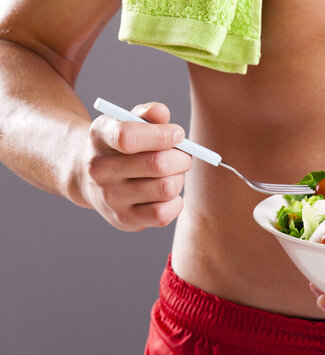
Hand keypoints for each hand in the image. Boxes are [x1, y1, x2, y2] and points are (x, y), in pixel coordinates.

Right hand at [79, 102, 191, 230]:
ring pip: (166, 188)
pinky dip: (176, 202)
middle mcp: (99, 169)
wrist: (88, 177)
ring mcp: (110, 198)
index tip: (178, 134)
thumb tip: (161, 113)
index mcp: (99, 137)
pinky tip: (168, 193)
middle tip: (184, 156)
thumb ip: (148, 114)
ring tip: (173, 174)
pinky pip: (163, 214)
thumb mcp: (128, 122)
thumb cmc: (120, 146)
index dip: (161, 135)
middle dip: (181, 158)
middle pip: (157, 165)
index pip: (128, 137)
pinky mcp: (123, 220)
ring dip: (179, 179)